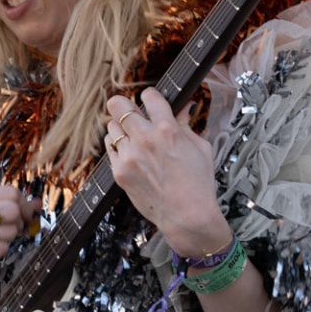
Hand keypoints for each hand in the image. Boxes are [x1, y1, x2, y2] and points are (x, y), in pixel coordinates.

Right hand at [0, 186, 38, 311]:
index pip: (10, 192)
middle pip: (13, 210)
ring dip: (9, 238)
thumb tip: (38, 203)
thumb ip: (6, 204)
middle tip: (13, 228)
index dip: (25, 204)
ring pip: (10, 231)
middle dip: (19, 221)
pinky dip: (0, 250)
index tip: (26, 214)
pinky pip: (3, 248)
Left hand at [104, 89, 228, 254]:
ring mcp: (129, 156)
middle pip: (117, 105)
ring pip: (111, 126)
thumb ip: (186, 125)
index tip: (151, 102)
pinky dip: (118, 147)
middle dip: (124, 105)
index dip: (150, 96)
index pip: (149, 95)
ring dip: (121, 128)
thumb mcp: (200, 148)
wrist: (187, 216)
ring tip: (132, 137)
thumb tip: (183, 107)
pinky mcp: (119, 172)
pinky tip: (130, 153)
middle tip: (129, 112)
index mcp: (167, 129)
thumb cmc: (198, 184)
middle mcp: (145, 139)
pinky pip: (110, 149)